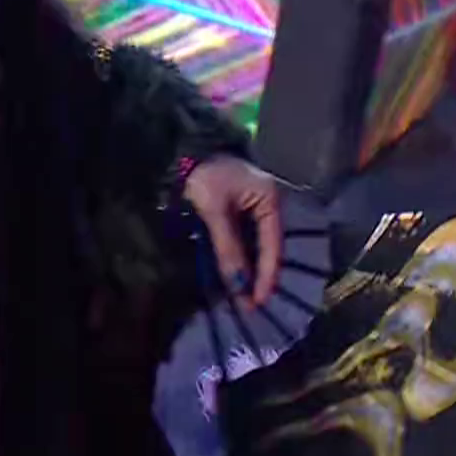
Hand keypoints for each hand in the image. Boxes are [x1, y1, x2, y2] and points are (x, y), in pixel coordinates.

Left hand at [183, 156, 282, 307]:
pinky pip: (243, 241)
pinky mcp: (238, 212)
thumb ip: (227, 247)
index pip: (273, 246)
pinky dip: (239, 259)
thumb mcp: (214, 211)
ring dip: (248, 271)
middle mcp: (267, 206)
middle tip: (250, 306)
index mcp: (270, 201)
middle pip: (267, 249)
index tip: (258, 301)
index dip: (266, 276)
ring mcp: (253, 209)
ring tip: (243, 298)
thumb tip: (238, 285)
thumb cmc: (203, 174)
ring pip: (255, 247)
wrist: (182, 149)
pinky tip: (234, 277)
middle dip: (259, 278)